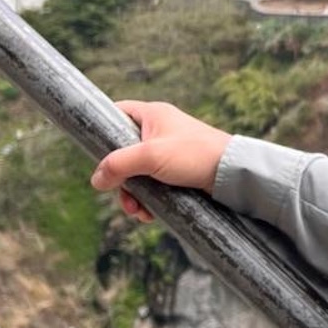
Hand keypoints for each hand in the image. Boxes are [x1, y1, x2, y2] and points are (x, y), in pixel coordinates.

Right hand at [90, 101, 231, 221]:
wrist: (233, 174)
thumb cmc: (195, 155)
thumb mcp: (150, 156)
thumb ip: (118, 165)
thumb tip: (96, 179)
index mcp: (152, 115)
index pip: (117, 112)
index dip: (102, 129)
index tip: (94, 152)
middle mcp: (159, 131)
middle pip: (124, 153)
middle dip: (120, 179)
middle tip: (124, 197)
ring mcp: (169, 153)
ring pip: (137, 174)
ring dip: (133, 195)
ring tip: (139, 211)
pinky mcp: (178, 173)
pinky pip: (153, 185)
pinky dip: (148, 200)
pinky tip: (150, 214)